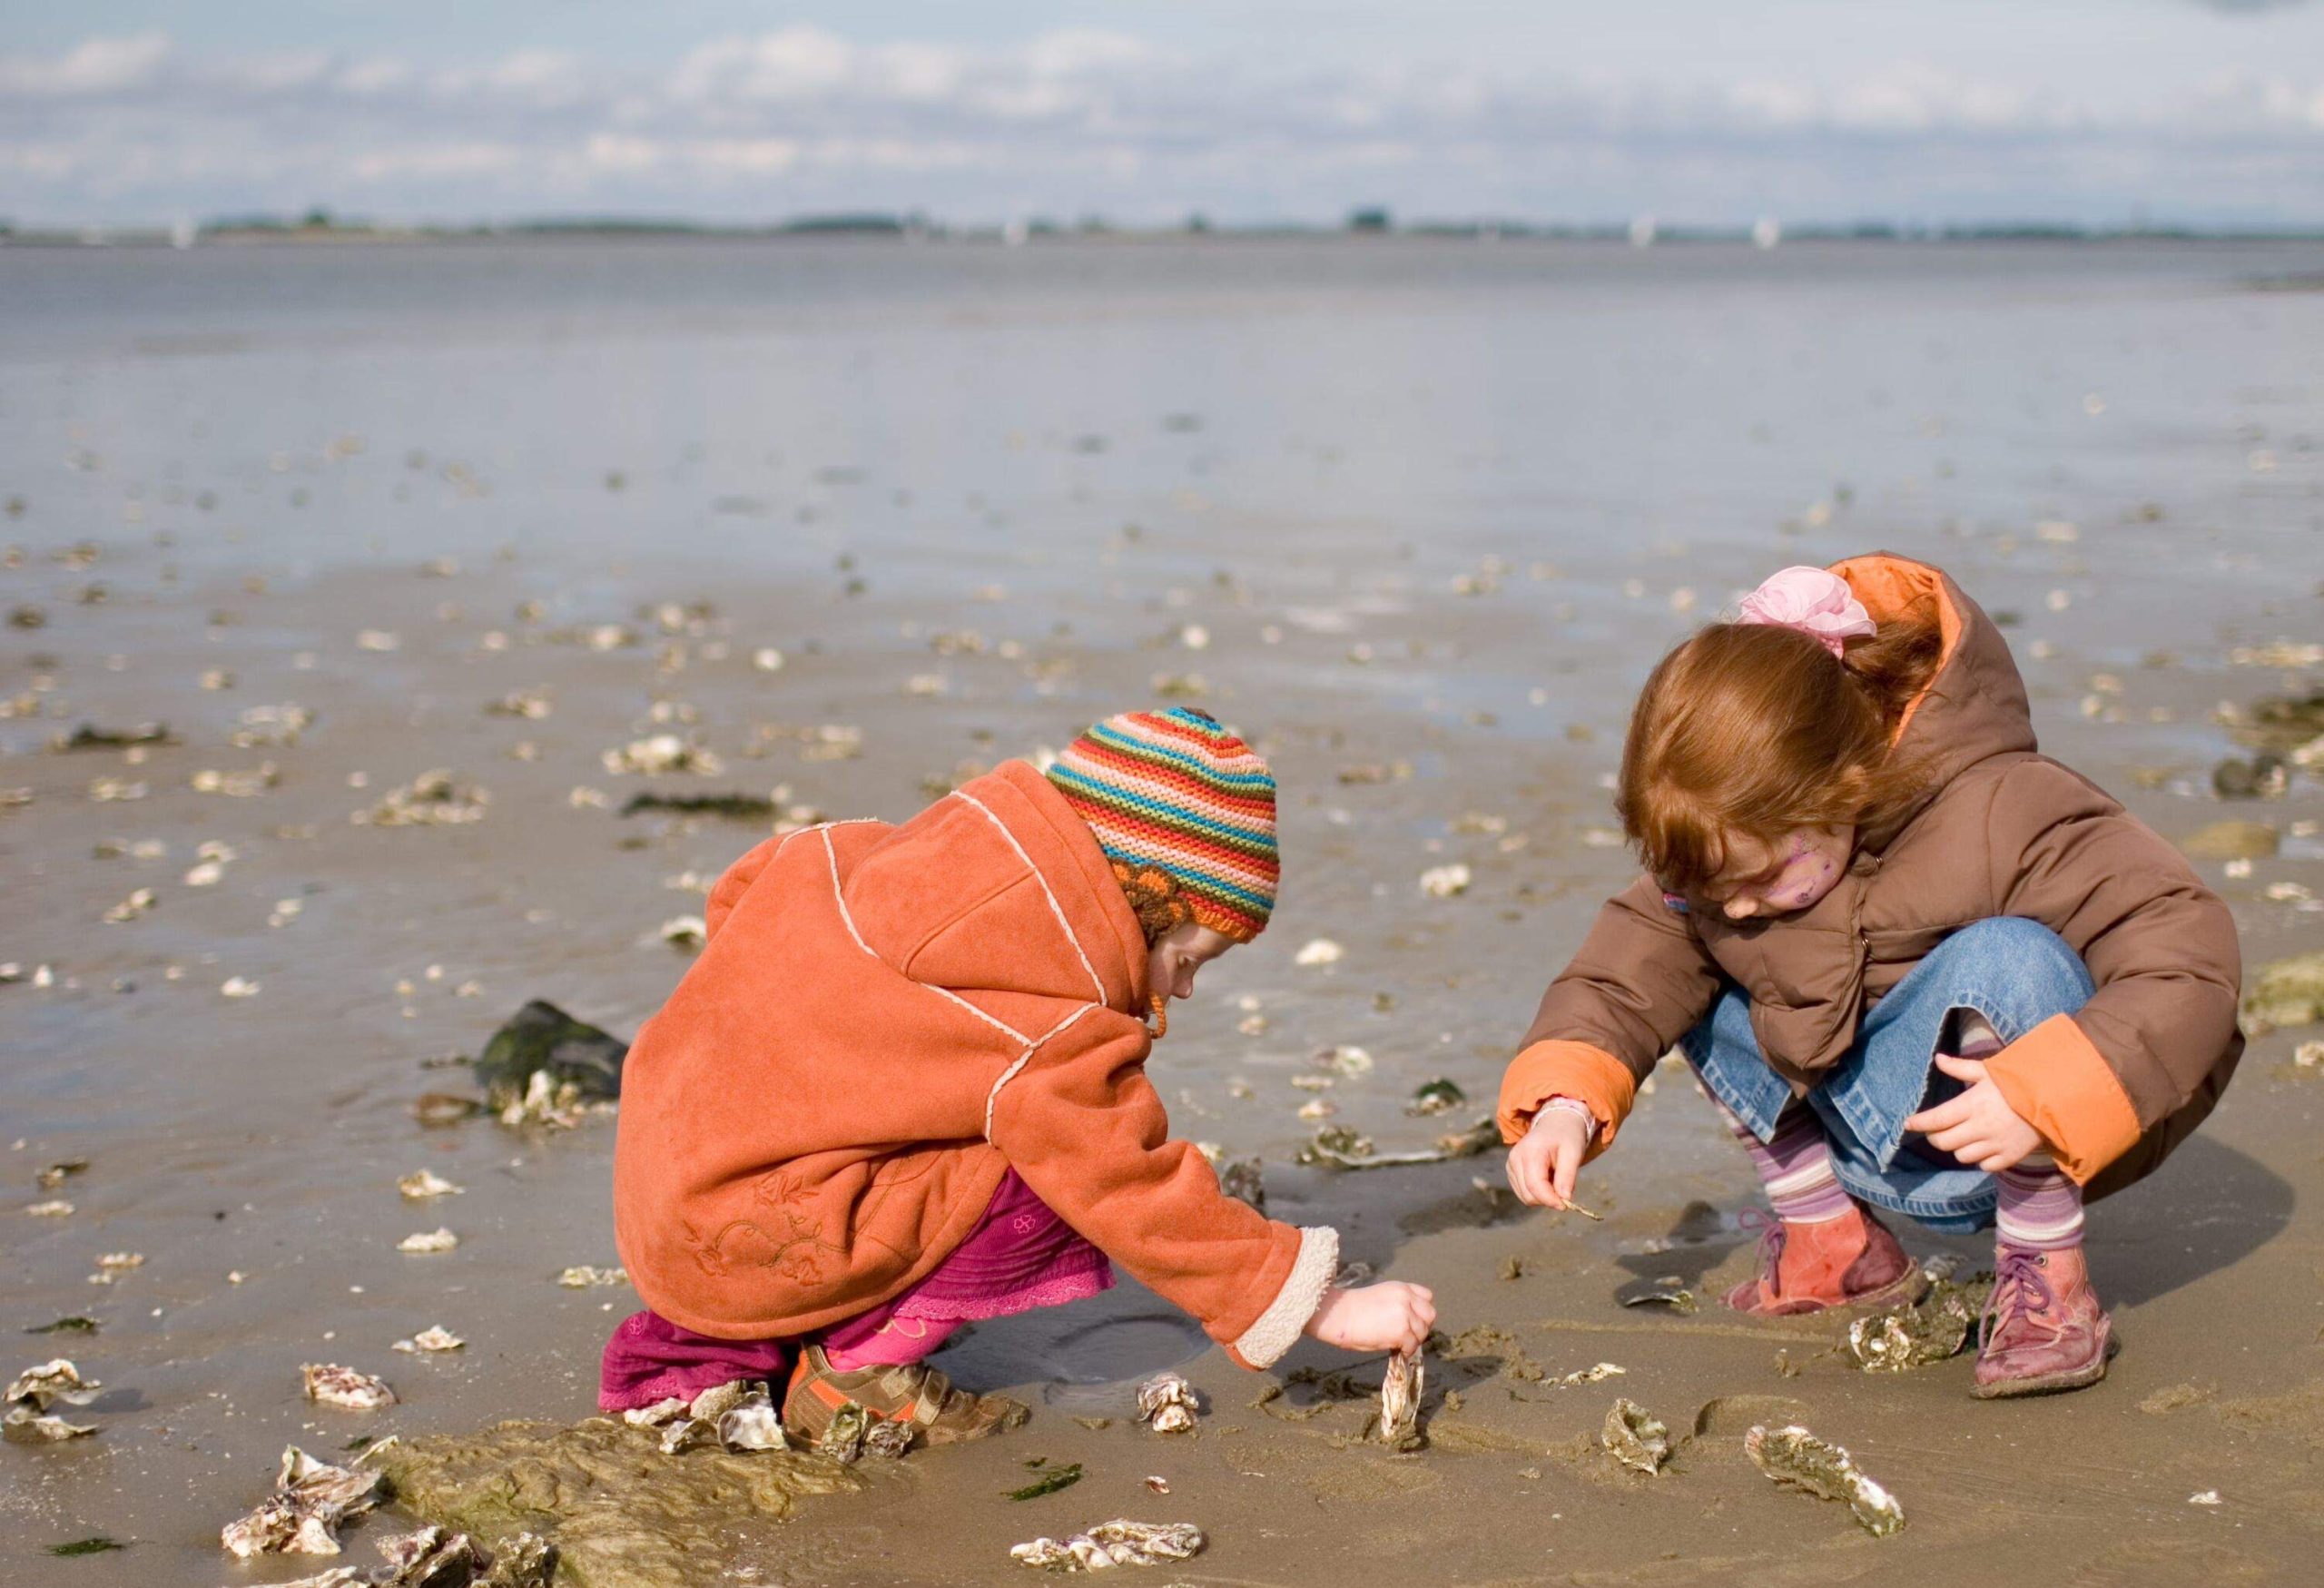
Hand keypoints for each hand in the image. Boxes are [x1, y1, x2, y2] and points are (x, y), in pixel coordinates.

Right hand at [1304, 1281, 1435, 1354]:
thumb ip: (1398, 1305)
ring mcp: (1405, 1313)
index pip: (1427, 1297)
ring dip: (1413, 1341)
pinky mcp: (1401, 1330)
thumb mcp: (1380, 1297)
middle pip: (1429, 1315)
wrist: (1337, 1314)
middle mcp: (1406, 1297)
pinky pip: (1412, 1345)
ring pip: (1422, 1332)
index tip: (1412, 1321)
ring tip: (1399, 1344)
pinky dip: (1406, 1350)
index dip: (1421, 1311)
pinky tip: (1395, 1350)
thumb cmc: (1351, 1309)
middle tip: (1408, 1336)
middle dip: (1421, 1327)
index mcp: (1400, 1287)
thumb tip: (1409, 1324)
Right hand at [1505, 1106, 1591, 1209]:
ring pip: (1525, 1196)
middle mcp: (1515, 1159)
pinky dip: (1537, 1192)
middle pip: (1528, 1194)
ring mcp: (1510, 1165)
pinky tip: (1547, 1178)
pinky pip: (1523, 1192)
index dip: (1550, 1200)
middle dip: (1548, 1199)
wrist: (1556, 1123)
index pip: (1535, 1186)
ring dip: (1543, 1196)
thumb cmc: (1567, 1137)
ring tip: (1555, 1178)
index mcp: (1530, 1152)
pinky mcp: (1511, 1170)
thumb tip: (1564, 1200)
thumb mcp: (1574, 1154)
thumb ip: (1567, 1177)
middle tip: (1564, 1190)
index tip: (1566, 1206)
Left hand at [1902, 1054, 2044, 1171]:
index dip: (1919, 1123)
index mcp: (1973, 1104)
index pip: (1936, 1119)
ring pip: (1961, 1156)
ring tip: (1962, 1137)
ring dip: (1957, 1148)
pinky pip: (1984, 1166)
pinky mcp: (2010, 1157)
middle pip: (1944, 1142)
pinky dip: (1979, 1159)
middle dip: (1935, 1136)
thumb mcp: (1989, 1071)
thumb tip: (1938, 1059)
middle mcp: (1982, 1127)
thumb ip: (1961, 1068)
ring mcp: (1996, 1144)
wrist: (2055, 1099)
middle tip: (1936, 1130)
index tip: (1908, 1124)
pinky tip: (1982, 1147)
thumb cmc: (2017, 1082)